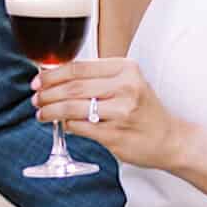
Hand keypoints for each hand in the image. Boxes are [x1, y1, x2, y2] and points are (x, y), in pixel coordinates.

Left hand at [33, 58, 185, 169]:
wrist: (170, 138)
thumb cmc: (144, 110)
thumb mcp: (128, 83)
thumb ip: (97, 78)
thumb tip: (56, 78)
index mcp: (126, 68)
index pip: (79, 67)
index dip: (53, 74)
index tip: (39, 80)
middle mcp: (126, 87)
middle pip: (73, 87)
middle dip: (48, 93)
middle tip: (36, 98)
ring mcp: (121, 112)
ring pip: (72, 108)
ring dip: (51, 111)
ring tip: (42, 113)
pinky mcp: (115, 135)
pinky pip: (80, 127)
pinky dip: (66, 125)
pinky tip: (61, 124)